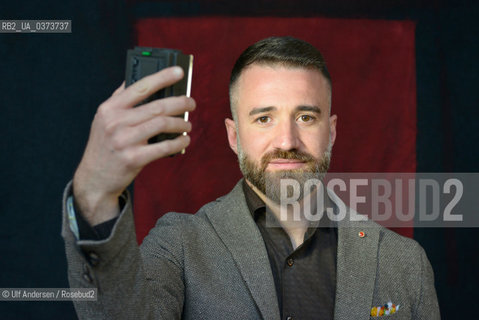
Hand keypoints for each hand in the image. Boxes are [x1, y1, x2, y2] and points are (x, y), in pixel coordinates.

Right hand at [73, 66, 195, 224]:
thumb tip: (133, 78)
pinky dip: (179, 142)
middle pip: (157, 107)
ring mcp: (124, 141)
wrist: (94, 178)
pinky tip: (184, 140)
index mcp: (109, 108)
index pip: (140, 87)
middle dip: (180, 103)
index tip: (179, 72)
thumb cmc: (104, 146)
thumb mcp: (103, 120)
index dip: (162, 77)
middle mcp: (115, 122)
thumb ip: (118, 100)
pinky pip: (164, 147)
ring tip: (187, 125)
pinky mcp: (133, 158)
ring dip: (181, 123)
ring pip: (162, 124)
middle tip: (191, 103)